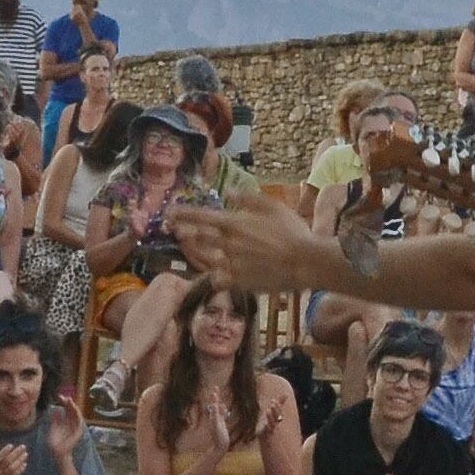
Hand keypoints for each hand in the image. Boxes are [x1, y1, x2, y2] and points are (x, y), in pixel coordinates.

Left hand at [40, 401, 81, 470]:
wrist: (56, 451)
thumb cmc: (54, 440)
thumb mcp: (53, 427)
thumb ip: (55, 419)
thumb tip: (55, 410)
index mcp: (66, 421)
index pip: (67, 409)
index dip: (64, 403)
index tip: (59, 397)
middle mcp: (72, 423)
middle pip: (72, 410)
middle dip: (69, 403)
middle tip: (65, 397)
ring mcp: (75, 427)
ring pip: (77, 415)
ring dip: (74, 408)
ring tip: (69, 402)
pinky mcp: (78, 432)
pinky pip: (79, 422)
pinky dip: (77, 416)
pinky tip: (73, 410)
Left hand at [180, 192, 338, 301]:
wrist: (304, 262)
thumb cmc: (292, 231)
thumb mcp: (272, 206)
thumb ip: (248, 198)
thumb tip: (228, 192)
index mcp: (234, 223)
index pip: (200, 216)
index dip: (183, 213)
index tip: (170, 211)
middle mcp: (227, 244)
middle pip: (196, 237)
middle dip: (182, 231)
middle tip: (174, 228)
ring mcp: (230, 264)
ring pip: (204, 258)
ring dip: (194, 250)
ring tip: (188, 245)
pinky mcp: (237, 282)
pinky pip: (217, 278)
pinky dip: (214, 274)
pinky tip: (215, 271)